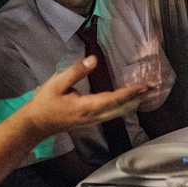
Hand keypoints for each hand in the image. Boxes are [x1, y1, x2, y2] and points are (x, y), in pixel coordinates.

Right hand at [21, 56, 144, 137]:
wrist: (34, 126)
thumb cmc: (43, 105)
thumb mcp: (57, 83)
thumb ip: (76, 71)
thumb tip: (93, 60)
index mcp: (86, 107)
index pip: (113, 99)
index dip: (130, 92)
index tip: (143, 86)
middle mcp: (93, 116)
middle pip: (121, 108)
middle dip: (138, 97)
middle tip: (153, 88)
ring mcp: (92, 121)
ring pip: (118, 112)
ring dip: (133, 102)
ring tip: (146, 93)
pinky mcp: (91, 121)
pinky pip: (112, 114)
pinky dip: (124, 107)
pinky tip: (129, 102)